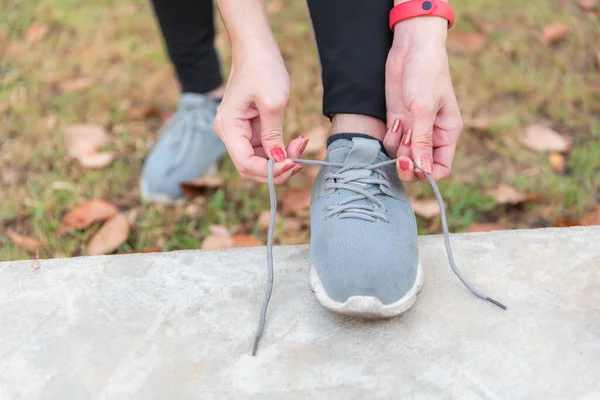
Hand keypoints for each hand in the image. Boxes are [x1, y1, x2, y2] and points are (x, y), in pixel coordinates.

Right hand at [214, 48, 306, 182]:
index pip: (246, 164)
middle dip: (276, 169)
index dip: (269, 170)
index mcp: (229, 128)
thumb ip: (274, 136)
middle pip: (250, 167)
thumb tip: (279, 161)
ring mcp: (239, 133)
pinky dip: (280, 150)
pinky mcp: (250, 129)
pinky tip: (296, 142)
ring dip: (281, 160)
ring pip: (259, 161)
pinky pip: (265, 149)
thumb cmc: (262, 69)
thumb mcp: (273, 103)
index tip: (292, 164)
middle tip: (300, 160)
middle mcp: (230, 134)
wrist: (256, 49)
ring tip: (300, 145)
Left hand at [383, 17, 462, 181]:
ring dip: (397, 149)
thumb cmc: (426, 74)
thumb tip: (424, 170)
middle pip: (419, 167)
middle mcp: (431, 135)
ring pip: (402, 156)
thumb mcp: (424, 108)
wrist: (411, 48)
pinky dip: (389, 138)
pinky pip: (391, 143)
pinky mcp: (398, 122)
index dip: (427, 174)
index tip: (414, 167)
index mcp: (447, 134)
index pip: (441, 168)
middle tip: (401, 156)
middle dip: (408, 166)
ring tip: (400, 126)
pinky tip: (394, 121)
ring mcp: (413, 130)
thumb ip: (422, 140)